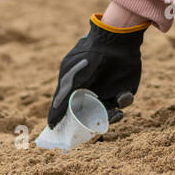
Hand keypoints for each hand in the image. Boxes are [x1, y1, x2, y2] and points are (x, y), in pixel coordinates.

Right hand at [47, 12, 145, 128]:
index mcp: (75, 90)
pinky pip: (123, 101)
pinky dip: (124, 101)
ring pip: (109, 112)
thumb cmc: (88, 56)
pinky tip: (123, 96)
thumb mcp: (71, 78)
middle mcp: (91, 92)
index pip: (72, 112)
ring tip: (116, 113)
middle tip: (99, 127)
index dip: (73, 123)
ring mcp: (108, 91)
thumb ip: (62, 99)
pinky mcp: (124, 88)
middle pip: (92, 115)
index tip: (72, 135)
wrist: (114, 39)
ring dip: (112, 115)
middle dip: (95, 122)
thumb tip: (51, 123)